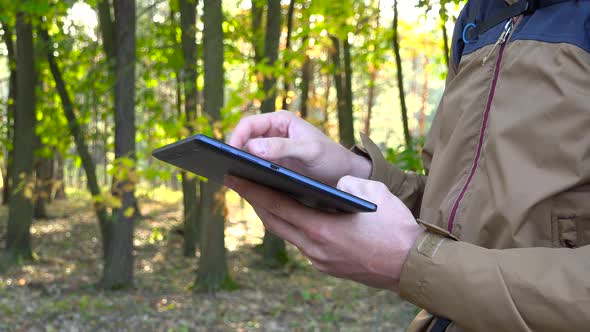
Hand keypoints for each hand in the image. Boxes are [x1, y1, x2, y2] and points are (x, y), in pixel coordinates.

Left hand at [225, 175, 422, 291]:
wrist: (413, 265)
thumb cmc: (396, 228)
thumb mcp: (374, 193)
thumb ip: (348, 185)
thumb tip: (334, 185)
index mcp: (321, 229)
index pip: (277, 206)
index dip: (253, 190)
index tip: (233, 176)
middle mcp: (315, 248)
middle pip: (274, 221)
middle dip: (254, 200)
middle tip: (237, 181)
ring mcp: (320, 260)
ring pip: (286, 233)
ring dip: (271, 214)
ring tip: (260, 194)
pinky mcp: (327, 266)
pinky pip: (301, 242)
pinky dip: (291, 225)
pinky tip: (291, 213)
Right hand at [229, 111, 370, 185]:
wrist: (345, 177)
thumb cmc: (331, 158)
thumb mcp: (310, 151)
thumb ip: (283, 147)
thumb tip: (252, 148)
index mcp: (280, 121)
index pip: (248, 125)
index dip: (236, 138)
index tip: (230, 154)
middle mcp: (273, 134)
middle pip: (243, 141)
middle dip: (233, 153)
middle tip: (224, 169)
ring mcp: (272, 152)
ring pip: (247, 157)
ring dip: (239, 166)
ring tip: (229, 180)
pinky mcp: (274, 168)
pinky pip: (255, 170)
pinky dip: (248, 176)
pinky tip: (244, 188)